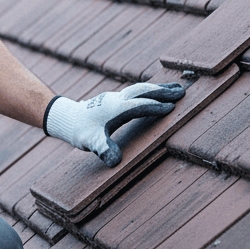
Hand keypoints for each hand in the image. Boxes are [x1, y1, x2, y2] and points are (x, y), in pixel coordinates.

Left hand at [44, 82, 185, 166]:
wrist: (67, 118)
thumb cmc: (81, 131)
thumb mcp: (91, 143)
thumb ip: (103, 149)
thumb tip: (115, 161)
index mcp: (114, 109)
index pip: (138, 106)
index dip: (155, 107)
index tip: (172, 107)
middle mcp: (116, 99)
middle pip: (141, 92)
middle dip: (161, 92)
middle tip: (182, 92)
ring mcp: (115, 96)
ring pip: (140, 89)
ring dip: (157, 88)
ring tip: (176, 87)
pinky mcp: (115, 98)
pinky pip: (136, 91)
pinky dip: (149, 90)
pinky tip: (157, 91)